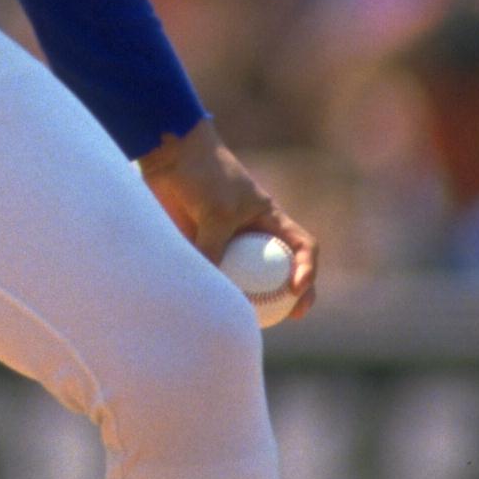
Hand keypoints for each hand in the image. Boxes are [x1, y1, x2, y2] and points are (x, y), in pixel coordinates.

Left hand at [136, 116, 318, 321]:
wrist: (170, 156)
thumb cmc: (205, 176)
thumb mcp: (217, 213)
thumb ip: (215, 249)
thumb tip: (210, 290)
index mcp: (270, 219)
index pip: (302, 246)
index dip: (308, 269)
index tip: (296, 288)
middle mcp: (255, 234)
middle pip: (282, 270)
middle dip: (293, 295)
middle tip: (291, 316)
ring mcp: (229, 242)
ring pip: (248, 279)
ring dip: (253, 299)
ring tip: (251, 322)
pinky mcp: (203, 246)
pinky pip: (214, 274)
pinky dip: (216, 290)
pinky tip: (212, 308)